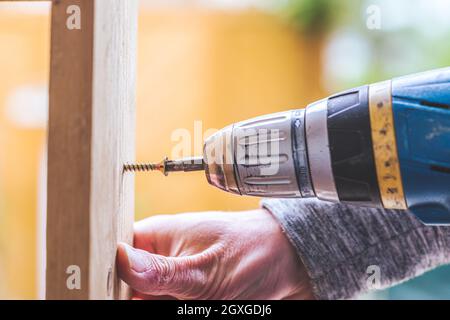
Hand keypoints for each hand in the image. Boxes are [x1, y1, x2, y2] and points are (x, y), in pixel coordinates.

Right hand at [116, 209, 313, 299]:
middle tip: (171, 296)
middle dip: (137, 297)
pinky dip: (171, 302)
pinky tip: (194, 298)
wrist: (287, 262)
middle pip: (124, 287)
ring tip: (198, 294)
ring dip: (157, 301)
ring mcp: (170, 277)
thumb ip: (163, 271)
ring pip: (146, 297)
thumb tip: (118, 261)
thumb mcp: (207, 269)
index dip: (106, 278)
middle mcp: (158, 257)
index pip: (111, 256)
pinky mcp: (182, 292)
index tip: (108, 293)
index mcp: (155, 236)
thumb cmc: (253, 252)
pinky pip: (164, 300)